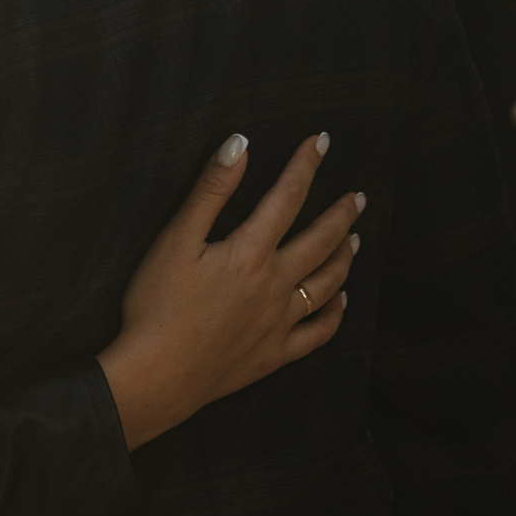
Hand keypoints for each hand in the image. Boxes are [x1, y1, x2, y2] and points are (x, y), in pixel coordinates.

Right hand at [97, 133, 361, 448]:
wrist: (158, 374)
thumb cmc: (157, 305)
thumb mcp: (175, 239)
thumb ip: (211, 191)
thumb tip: (241, 143)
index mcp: (251, 252)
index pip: (287, 197)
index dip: (306, 166)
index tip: (322, 141)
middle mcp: (276, 284)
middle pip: (320, 241)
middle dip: (340, 214)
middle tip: (357, 197)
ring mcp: (280, 322)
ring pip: (327, 284)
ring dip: (345, 258)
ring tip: (356, 240)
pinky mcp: (274, 354)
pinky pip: (318, 333)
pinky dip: (336, 315)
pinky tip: (342, 302)